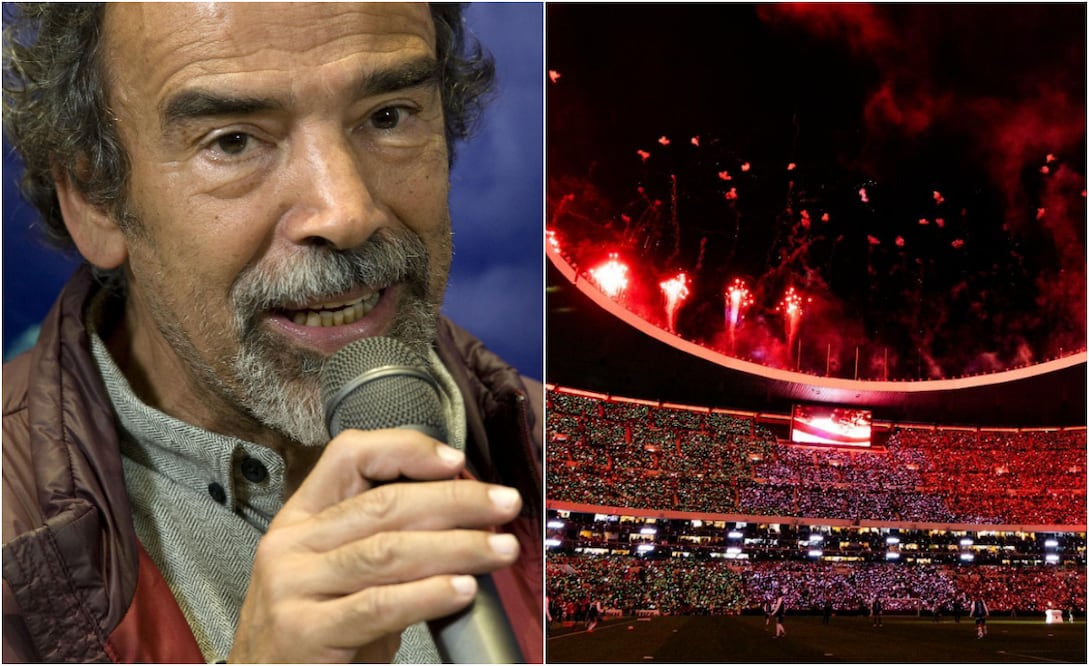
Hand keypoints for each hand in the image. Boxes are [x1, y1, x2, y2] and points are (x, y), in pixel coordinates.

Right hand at [228, 429, 522, 662]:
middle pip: (384, 503)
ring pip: (388, 550)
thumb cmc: (314, 632)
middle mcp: (292, 545)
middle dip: (455, 501)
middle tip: (504, 505)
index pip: (349, 456)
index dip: (406, 449)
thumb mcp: (338, 574)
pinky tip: (462, 589)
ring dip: (456, 546)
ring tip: (498, 549)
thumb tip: (464, 518)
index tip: (456, 461)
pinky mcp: (305, 632)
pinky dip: (428, 594)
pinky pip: (379, 605)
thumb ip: (382, 540)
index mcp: (301, 519)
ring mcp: (294, 588)